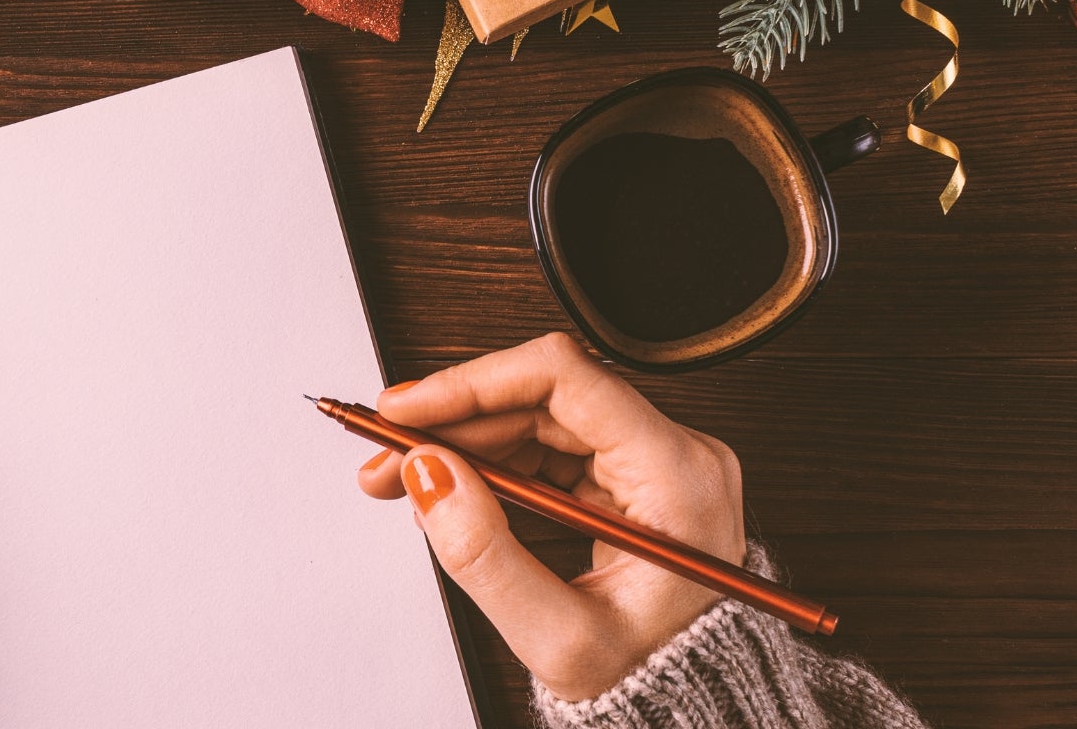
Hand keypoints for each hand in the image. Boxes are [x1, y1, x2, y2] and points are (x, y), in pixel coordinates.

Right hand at [356, 333, 744, 701]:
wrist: (689, 707)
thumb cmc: (652, 676)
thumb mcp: (560, 638)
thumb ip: (487, 556)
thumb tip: (430, 475)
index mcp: (677, 478)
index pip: (566, 379)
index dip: (474, 382)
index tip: (408, 407)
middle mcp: (675, 454)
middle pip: (545, 394)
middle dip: (453, 421)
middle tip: (386, 457)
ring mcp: (656, 461)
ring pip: (539, 416)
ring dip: (464, 441)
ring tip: (403, 479)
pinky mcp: (631, 475)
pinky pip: (550, 444)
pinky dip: (492, 462)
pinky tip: (452, 490)